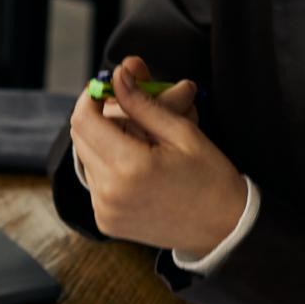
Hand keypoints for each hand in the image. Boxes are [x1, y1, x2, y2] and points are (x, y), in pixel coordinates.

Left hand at [69, 60, 245, 257]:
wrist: (224, 228)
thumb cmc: (210, 177)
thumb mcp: (182, 132)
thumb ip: (142, 103)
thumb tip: (119, 75)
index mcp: (130, 166)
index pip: (84, 120)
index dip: (91, 97)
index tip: (105, 88)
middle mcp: (110, 192)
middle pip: (81, 137)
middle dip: (99, 118)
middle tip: (129, 112)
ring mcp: (105, 210)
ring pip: (87, 159)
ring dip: (104, 143)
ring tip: (141, 144)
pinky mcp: (106, 222)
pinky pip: (95, 183)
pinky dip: (108, 168)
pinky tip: (138, 168)